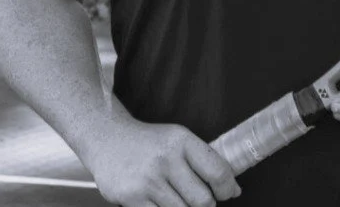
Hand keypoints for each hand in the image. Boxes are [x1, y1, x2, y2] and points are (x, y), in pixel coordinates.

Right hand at [87, 116, 240, 205]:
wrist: (108, 139)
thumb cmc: (148, 142)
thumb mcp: (177, 139)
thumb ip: (202, 160)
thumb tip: (232, 188)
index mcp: (182, 140)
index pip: (217, 170)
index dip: (227, 187)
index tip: (229, 193)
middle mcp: (166, 159)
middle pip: (202, 200)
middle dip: (206, 204)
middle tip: (202, 200)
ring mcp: (148, 181)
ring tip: (178, 198)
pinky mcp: (132, 199)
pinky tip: (162, 202)